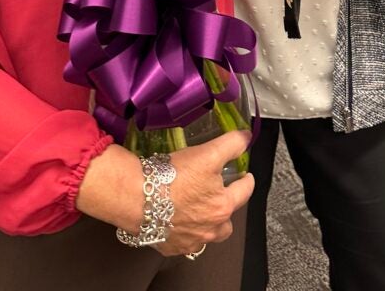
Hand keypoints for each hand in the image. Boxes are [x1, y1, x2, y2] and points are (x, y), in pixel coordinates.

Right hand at [76, 130, 253, 256]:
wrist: (138, 197)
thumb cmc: (174, 176)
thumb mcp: (208, 153)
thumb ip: (231, 144)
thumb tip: (246, 138)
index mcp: (223, 206)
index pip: (244, 192)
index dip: (246, 180)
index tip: (245, 176)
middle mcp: (210, 229)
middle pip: (227, 221)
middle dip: (226, 207)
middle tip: (218, 193)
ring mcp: (191, 241)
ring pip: (208, 235)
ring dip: (208, 225)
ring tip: (199, 210)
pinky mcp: (171, 246)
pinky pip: (185, 241)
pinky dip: (185, 232)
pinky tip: (177, 219)